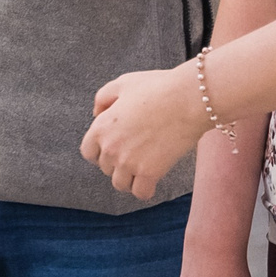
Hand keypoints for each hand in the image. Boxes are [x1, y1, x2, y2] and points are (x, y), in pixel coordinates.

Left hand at [79, 65, 210, 200]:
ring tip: (142, 166)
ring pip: (120, 184)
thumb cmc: (158, 88)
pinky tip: (152, 178)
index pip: (88, 152)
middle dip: (117, 161)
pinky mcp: (149, 173)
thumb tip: (96, 113)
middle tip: (135, 150)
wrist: (187, 99)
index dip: (99, 151)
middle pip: (105, 168)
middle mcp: (111, 148)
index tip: (113, 148)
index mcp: (101, 127)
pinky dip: (145, 188)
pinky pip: (140, 192)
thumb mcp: (123, 83)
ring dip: (129, 177)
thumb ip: (103, 97)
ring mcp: (129, 162)